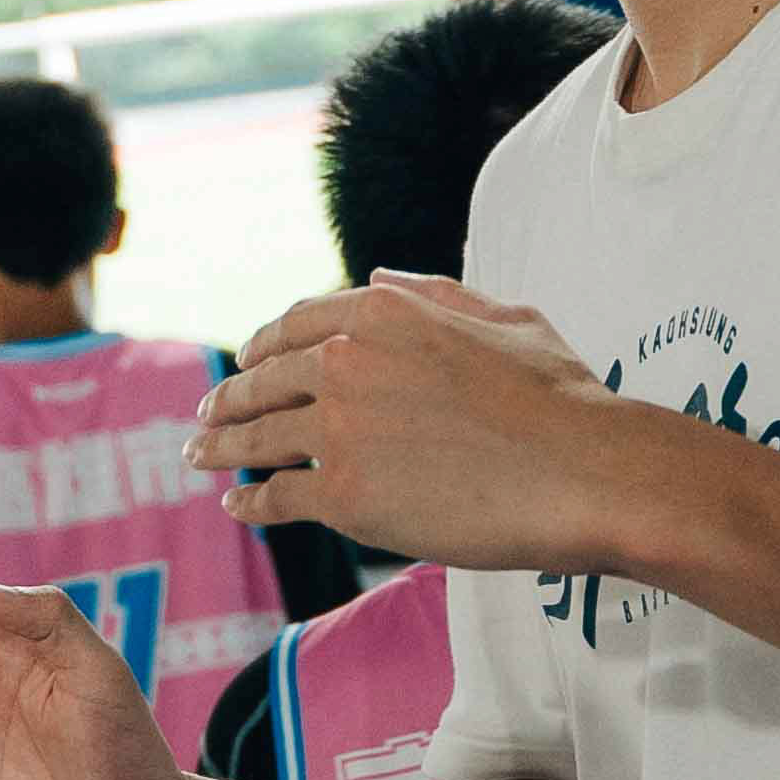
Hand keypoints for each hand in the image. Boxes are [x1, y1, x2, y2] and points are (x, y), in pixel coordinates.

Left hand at [189, 281, 632, 568]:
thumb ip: (434, 292)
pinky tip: (236, 505)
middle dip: (229, 399)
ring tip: (199, 457)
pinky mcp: (342, 494)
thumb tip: (376, 274)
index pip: (297, 323)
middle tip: (206, 415)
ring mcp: (339, 427)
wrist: (580, 472)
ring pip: (256, 436)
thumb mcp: (506, 316)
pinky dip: (248, 501)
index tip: (245, 364)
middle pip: (265, 380)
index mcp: (383, 309)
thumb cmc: (559, 397)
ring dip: (220, 447)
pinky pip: (275, 495)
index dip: (263, 346)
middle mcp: (347, 359)